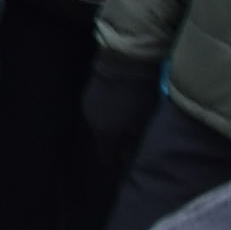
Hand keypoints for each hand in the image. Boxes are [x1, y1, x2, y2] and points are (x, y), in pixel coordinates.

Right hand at [80, 52, 164, 166]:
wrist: (125, 58)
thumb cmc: (137, 94)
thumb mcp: (142, 123)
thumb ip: (135, 144)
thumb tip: (131, 159)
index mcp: (103, 133)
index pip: (106, 158)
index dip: (115, 165)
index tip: (124, 171)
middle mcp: (91, 121)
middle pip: (103, 140)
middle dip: (116, 145)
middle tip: (131, 146)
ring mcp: (89, 103)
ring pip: (102, 123)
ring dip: (113, 127)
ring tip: (128, 126)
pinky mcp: (91, 88)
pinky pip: (101, 109)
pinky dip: (111, 112)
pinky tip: (123, 108)